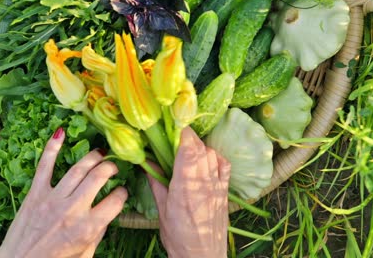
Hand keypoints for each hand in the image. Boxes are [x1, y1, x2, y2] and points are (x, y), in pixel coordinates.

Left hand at [0, 128, 127, 257]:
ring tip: (99, 154)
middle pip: (98, 177)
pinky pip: (45, 166)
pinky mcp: (35, 193)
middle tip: (112, 166)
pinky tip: (60, 133)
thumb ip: (97, 234)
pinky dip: (52, 147)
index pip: (116, 201)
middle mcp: (72, 210)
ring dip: (92, 157)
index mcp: (88, 228)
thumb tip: (107, 214)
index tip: (121, 191)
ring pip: (78, 169)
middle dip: (110, 167)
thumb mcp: (84, 255)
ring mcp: (52, 199)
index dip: (122, 193)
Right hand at [147, 127, 229, 257]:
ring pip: (211, 153)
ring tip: (186, 151)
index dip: (181, 133)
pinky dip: (215, 157)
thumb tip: (147, 161)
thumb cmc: (178, 237)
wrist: (202, 257)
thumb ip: (157, 182)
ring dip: (199, 147)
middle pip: (200, 147)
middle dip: (187, 138)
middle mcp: (204, 182)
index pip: (188, 148)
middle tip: (173, 138)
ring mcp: (217, 185)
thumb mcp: (162, 210)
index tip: (170, 126)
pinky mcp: (225, 190)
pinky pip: (223, 165)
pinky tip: (206, 160)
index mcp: (184, 186)